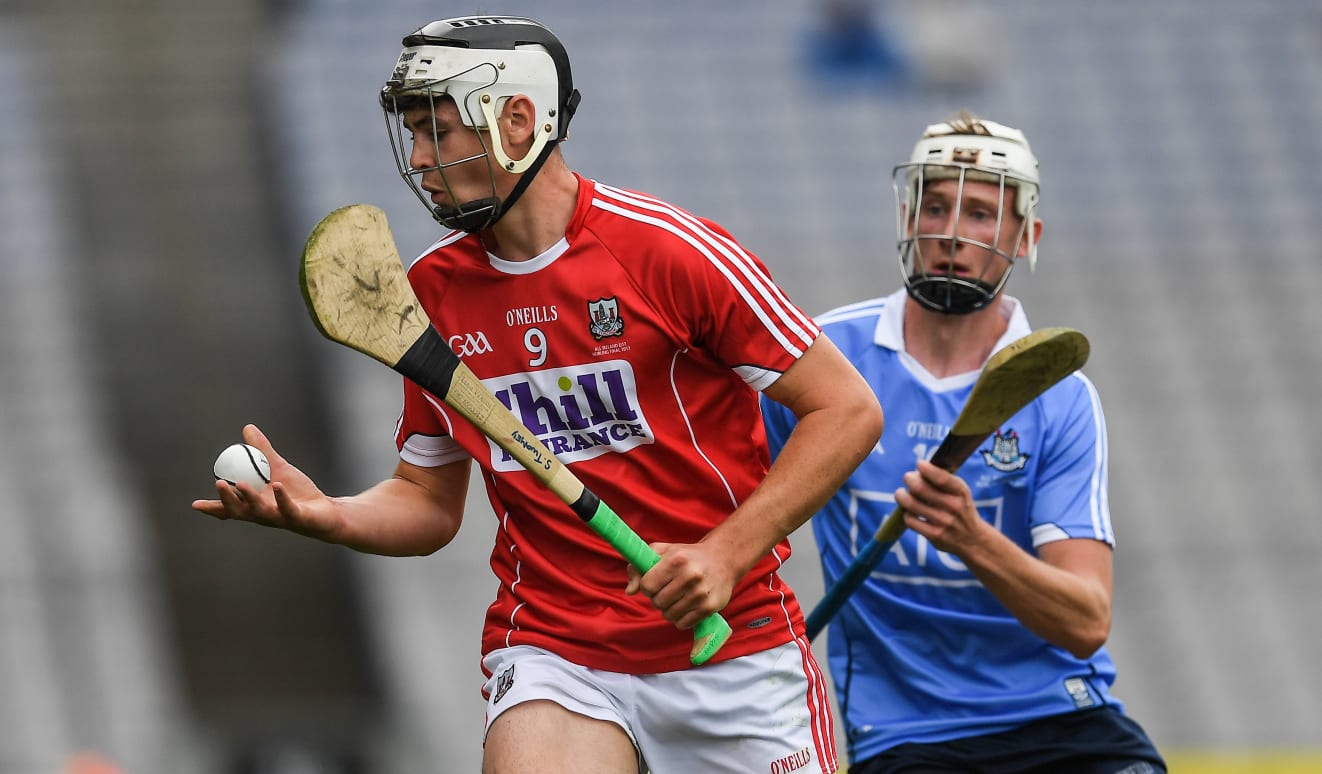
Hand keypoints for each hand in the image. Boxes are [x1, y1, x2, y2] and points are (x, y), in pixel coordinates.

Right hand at [191, 424, 341, 541]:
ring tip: (240, 485)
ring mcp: (280, 517)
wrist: (325, 511)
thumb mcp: (278, 468)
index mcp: (254, 506)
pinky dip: (282, 497)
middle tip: (218, 484)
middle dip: (228, 499)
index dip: (213, 508)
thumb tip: (248, 428)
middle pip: (240, 510)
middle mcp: (263, 515)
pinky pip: (288, 508)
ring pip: (261, 512)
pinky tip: (278, 485)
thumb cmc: (298, 492)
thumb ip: (262, 451)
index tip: (195, 505)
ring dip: (250, 499)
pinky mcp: (298, 518)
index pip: (230, 509)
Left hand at [624, 541, 733, 629]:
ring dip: (669, 610)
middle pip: (657, 602)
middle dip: (658, 598)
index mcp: (676, 560)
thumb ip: (639, 567)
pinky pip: (683, 624)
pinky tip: (687, 606)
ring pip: (669, 615)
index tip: (655, 582)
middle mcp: (690, 576)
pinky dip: (681, 618)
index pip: (647, 586)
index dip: (647, 586)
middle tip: (668, 590)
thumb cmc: (687, 556)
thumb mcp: (662, 552)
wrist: (723, 559)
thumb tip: (630, 591)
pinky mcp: (710, 607)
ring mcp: (701, 593)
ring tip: (678, 597)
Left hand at [894, 459, 990, 554]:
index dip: (926, 469)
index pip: (941, 478)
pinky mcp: (935, 535)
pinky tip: (909, 512)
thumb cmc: (960, 509)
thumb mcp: (960, 492)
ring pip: (911, 504)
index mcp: (960, 491)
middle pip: (920, 488)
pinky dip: (906, 514)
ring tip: (901, 494)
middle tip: (908, 478)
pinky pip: (910, 520)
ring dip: (902, 496)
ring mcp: (944, 522)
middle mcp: (953, 506)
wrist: (973, 539)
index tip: (919, 464)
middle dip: (910, 479)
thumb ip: (943, 479)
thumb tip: (918, 468)